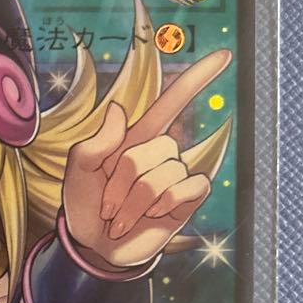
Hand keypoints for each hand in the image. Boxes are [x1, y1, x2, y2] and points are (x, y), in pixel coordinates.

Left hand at [62, 49, 230, 269]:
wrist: (94, 246)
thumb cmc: (86, 205)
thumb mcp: (78, 172)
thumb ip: (93, 143)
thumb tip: (119, 110)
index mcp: (135, 138)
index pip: (170, 103)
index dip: (196, 80)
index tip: (224, 56)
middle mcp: (160, 153)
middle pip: (155, 147)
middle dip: (124, 179)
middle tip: (108, 203)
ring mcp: (175, 176)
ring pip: (164, 174)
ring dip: (135, 201)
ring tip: (123, 216)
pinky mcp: (187, 200)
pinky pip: (186, 188)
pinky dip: (162, 205)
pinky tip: (152, 217)